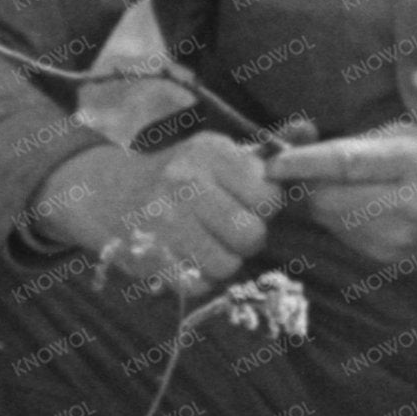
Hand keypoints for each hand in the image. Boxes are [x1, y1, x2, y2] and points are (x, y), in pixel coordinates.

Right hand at [30, 134, 280, 297]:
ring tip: (204, 242)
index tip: (244, 201)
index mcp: (211, 153)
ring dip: (223, 260)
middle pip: (252, 235)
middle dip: (246, 237)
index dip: (263, 206)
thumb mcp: (221, 154)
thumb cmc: (181, 176)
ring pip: (228, 265)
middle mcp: (186, 182)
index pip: (270, 196)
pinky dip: (197, 278)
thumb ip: (269, 149)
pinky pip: (198, 285)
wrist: (106, 194)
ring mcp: (163, 221)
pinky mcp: (147, 256)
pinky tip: (184, 256)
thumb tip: (310, 130)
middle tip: (226, 227)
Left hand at [265, 124, 416, 262]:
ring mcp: (398, 240)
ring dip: (324, 200)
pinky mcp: (390, 259)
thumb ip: (354, 143)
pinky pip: (343, 234)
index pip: (346, 165)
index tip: (272, 161)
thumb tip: (297, 146)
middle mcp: (407, 208)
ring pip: (329, 219)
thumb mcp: (409, 134)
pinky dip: (340, 217)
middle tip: (312, 167)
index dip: (303, 163)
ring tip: (349, 184)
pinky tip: (364, 205)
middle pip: (326, 200)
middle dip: (310, 183)